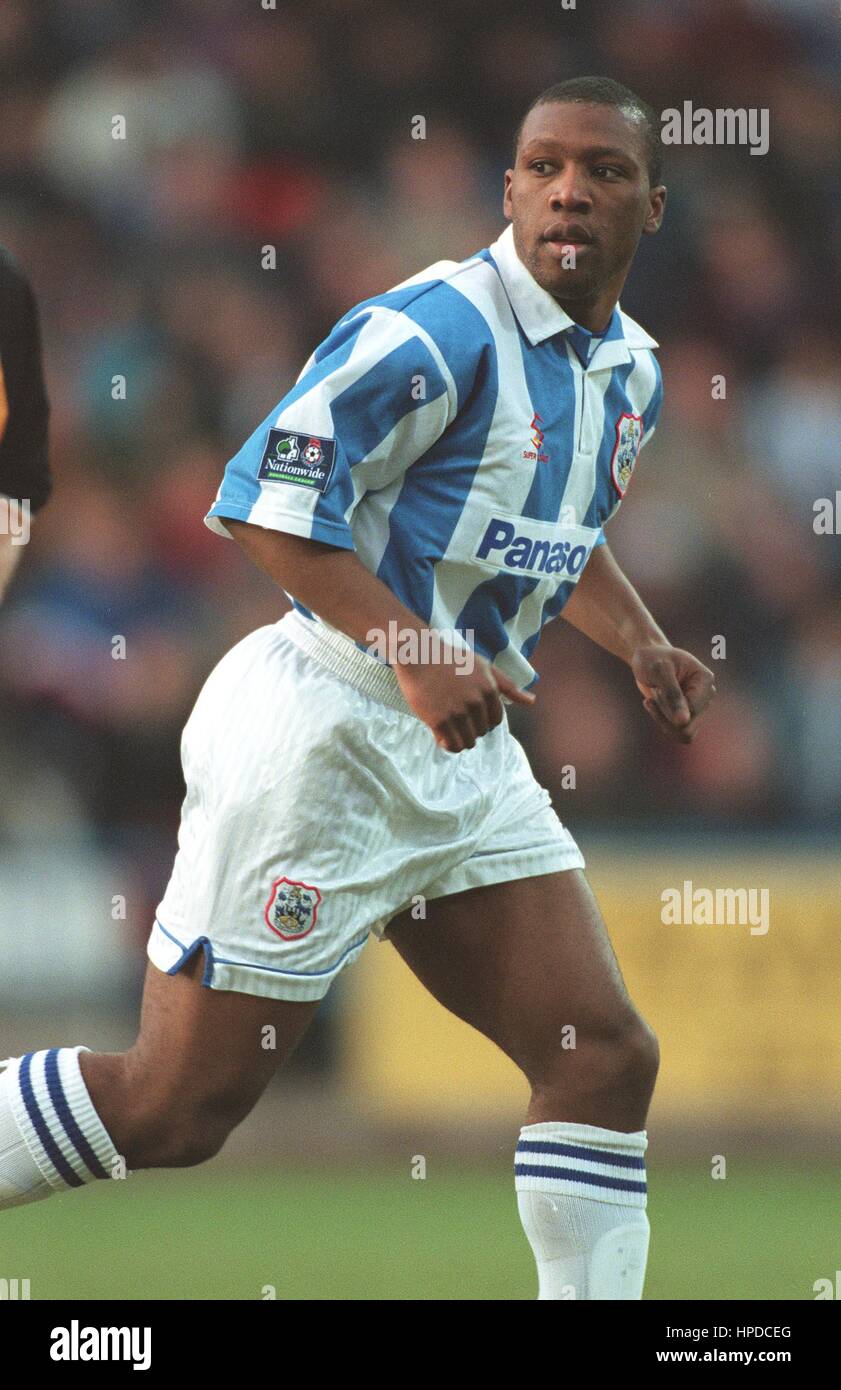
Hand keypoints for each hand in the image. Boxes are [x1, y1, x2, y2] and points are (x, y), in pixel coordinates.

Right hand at [394, 647, 534, 751]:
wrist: (418, 655)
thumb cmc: (451, 659)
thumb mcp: (485, 667)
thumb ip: (508, 687)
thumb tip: (531, 702)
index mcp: (489, 690)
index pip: (495, 720)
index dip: (483, 719)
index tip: (470, 711)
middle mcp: (476, 703)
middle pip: (482, 732)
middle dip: (471, 727)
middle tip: (455, 714)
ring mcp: (457, 713)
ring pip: (468, 742)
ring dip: (460, 738)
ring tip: (449, 726)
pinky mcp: (439, 721)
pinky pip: (451, 745)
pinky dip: (448, 744)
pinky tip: (441, 733)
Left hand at [631, 643, 715, 743]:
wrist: (646, 659)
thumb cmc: (652, 660)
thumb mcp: (660, 672)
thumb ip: (673, 696)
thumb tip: (684, 722)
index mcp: (705, 680)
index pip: (692, 710)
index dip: (670, 708)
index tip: (657, 690)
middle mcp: (707, 695)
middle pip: (688, 724)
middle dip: (665, 713)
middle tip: (656, 692)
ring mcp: (699, 706)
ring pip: (685, 733)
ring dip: (663, 719)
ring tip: (653, 700)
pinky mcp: (689, 715)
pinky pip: (679, 733)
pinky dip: (662, 722)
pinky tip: (652, 704)